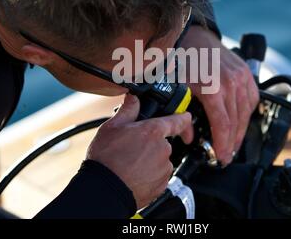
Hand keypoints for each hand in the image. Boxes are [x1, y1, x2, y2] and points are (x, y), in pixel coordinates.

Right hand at [86, 94, 192, 208]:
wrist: (105, 190)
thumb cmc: (106, 159)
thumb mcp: (111, 127)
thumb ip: (128, 110)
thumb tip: (133, 98)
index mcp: (153, 131)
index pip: (178, 120)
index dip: (183, 117)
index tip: (185, 117)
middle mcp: (163, 149)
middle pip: (163, 142)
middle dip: (151, 143)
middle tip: (132, 148)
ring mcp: (164, 168)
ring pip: (161, 159)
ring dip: (150, 160)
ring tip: (130, 163)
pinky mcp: (162, 185)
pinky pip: (159, 176)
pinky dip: (150, 175)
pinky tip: (134, 175)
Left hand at [180, 26, 258, 165]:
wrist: (193, 37)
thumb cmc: (183, 61)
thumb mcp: (177, 89)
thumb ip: (182, 115)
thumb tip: (188, 136)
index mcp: (213, 88)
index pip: (223, 124)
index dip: (223, 144)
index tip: (221, 157)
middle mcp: (231, 83)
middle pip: (236, 121)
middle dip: (232, 142)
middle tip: (227, 155)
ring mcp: (241, 76)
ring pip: (246, 112)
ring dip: (241, 130)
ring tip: (233, 142)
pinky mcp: (246, 72)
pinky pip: (252, 98)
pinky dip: (247, 112)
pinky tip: (240, 120)